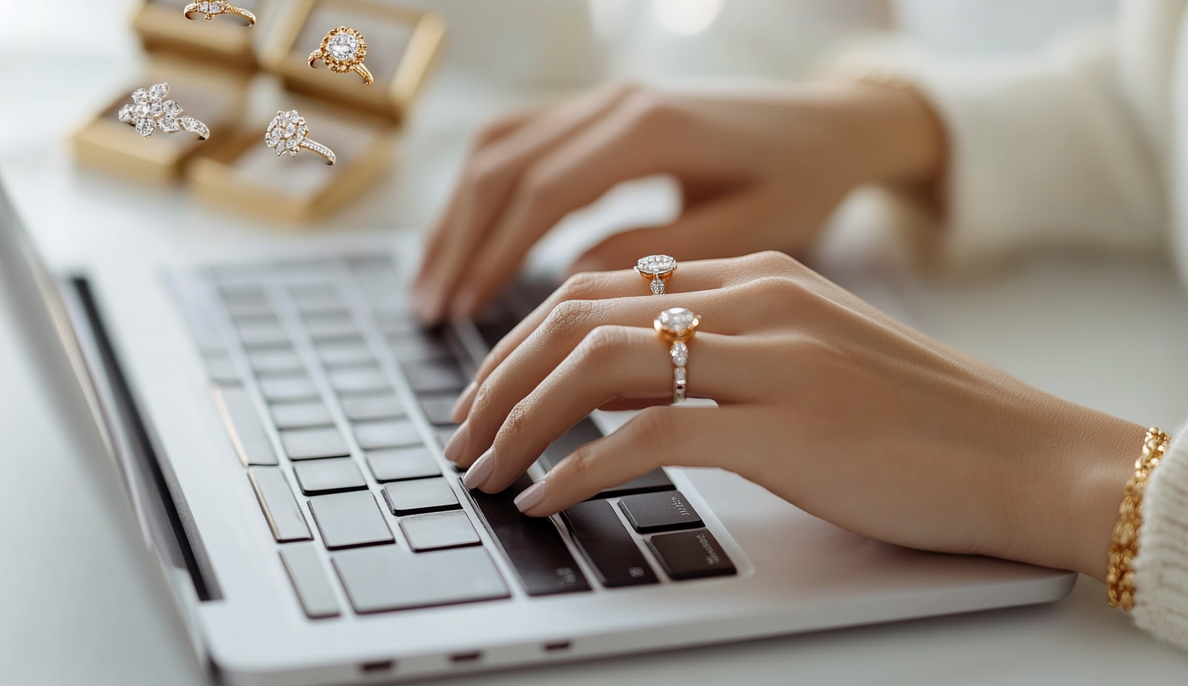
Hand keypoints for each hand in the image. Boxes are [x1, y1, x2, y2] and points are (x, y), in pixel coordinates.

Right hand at [412, 81, 945, 323]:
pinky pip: (520, 142)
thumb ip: (660, 256)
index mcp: (651, 130)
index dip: (495, 256)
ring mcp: (603, 101)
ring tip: (431, 283)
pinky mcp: (601, 113)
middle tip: (430, 312)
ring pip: (499, 147)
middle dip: (459, 241)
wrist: (831, 123)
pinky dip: (483, 192)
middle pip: (503, 165)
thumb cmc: (804, 181)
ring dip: (458, 215)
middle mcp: (615, 103)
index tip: (463, 313)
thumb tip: (571, 282)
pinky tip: (467, 237)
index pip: (543, 193)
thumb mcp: (749, 232)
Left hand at [442, 251, 1143, 580]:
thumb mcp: (806, 354)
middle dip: (500, 377)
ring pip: (599, 365)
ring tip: (486, 468)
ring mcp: (769, 358)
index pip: (600, 287)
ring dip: (522, 419)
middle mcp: (753, 301)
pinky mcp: (785, 425)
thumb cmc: (911, 417)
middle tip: (463, 433)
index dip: (523, 339)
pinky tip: (547, 494)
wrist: (1020, 452)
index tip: (489, 390)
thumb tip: (626, 383)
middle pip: (579, 317)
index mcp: (754, 275)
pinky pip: (650, 434)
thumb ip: (722, 349)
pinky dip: (581, 466)